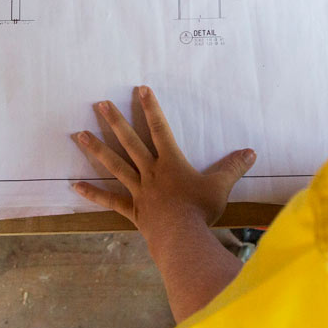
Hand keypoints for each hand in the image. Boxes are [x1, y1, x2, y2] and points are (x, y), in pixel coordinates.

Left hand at [70, 85, 255, 240]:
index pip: (159, 128)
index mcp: (171, 163)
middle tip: (99, 103)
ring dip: (96, 149)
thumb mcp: (221, 186)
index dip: (151, 108)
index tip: (140, 89)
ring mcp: (138, 190)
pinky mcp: (132, 210)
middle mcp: (150, 172)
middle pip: (129, 142)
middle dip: (115, 121)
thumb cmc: (200, 211)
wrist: (182, 238)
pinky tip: (75, 185)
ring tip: (79, 134)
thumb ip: (234, 167)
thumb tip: (251, 152)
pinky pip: (109, 200)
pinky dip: (93, 193)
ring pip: (114, 165)